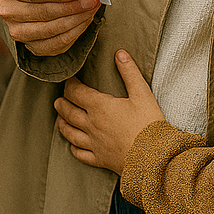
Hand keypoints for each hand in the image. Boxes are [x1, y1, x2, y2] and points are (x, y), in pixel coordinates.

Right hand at [0, 0, 100, 55]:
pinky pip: (56, 45)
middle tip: (92, 0)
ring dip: (76, 20)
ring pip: (51, 30)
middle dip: (72, 7)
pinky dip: (74, 33)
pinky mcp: (32, 46)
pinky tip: (84, 20)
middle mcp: (9, 11)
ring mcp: (19, 31)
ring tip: (92, 9)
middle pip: (44, 12)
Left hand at [54, 50, 163, 172]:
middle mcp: (92, 125)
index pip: (76, 92)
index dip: (70, 84)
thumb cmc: (149, 125)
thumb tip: (119, 53)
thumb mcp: (142, 94)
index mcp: (100, 107)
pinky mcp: (100, 160)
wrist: (154, 159)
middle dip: (62, 104)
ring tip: (59, 119)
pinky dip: (73, 149)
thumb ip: (129, 72)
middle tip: (59, 99)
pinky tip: (72, 146)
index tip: (69, 79)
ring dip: (62, 124)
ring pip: (70, 133)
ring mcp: (94, 144)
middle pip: (69, 112)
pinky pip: (81, 154)